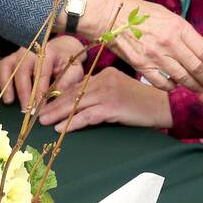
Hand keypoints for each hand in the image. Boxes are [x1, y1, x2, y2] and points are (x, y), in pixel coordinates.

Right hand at [0, 34, 83, 108]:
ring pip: (6, 67)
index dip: (40, 90)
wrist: (62, 50)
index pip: (42, 72)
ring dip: (6, 85)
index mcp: (48, 52)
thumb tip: (55, 98)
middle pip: (22, 70)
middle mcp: (29, 51)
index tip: (39, 106)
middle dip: (24, 91)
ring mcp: (16, 55)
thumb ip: (67, 83)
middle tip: (25, 109)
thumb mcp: (74, 71)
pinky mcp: (9, 60)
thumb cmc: (68, 63)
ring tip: (8, 101)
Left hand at [38, 67, 172, 131]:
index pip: (77, 85)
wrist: (165, 106)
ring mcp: (108, 92)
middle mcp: (105, 79)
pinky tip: (60, 128)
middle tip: (38, 113)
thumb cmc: (143, 103)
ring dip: (57, 114)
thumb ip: (102, 94)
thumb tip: (80, 106)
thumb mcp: (120, 92)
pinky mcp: (112, 106)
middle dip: (53, 104)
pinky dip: (71, 123)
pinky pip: (86, 116)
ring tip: (43, 121)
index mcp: (105, 74)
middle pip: (73, 93)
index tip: (46, 103)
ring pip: (76, 104)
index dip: (60, 96)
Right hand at [84, 0, 202, 92]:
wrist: (110, 17)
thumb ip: (184, 31)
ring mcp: (155, 56)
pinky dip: (172, 87)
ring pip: (183, 78)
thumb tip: (201, 45)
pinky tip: (176, 85)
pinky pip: (163, 83)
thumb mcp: (167, 15)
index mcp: (178, 27)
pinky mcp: (142, 67)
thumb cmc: (139, 13)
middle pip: (197, 67)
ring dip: (194, 85)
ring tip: (200, 87)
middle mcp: (169, 43)